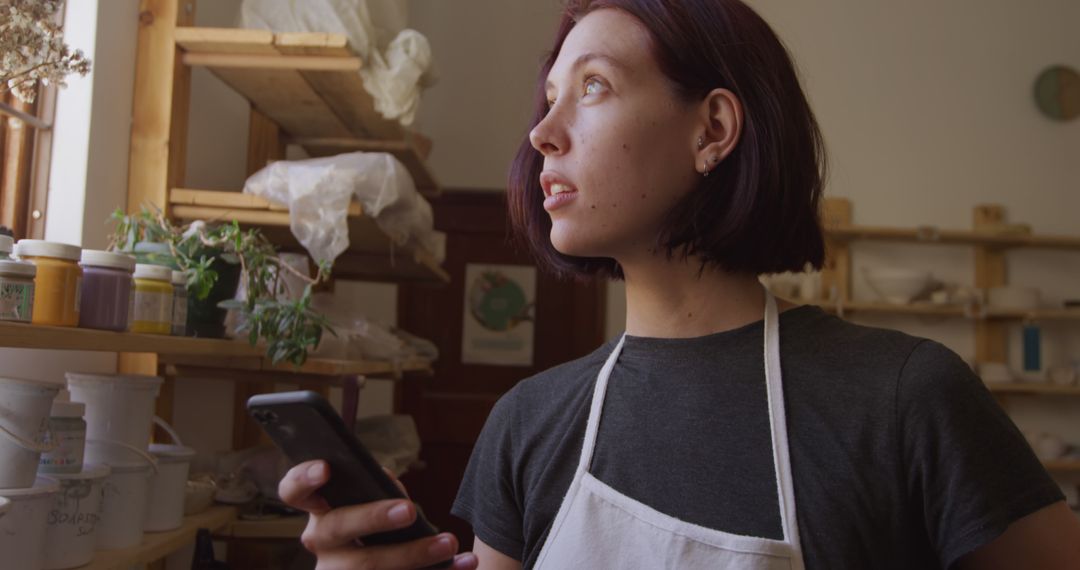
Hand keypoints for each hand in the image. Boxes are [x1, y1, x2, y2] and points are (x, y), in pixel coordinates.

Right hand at [279, 460, 478, 568]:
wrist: (384, 567)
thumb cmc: (380, 521)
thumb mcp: (375, 502)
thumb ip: (380, 489)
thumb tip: (391, 487)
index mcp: (319, 509)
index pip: (294, 490)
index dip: (304, 478)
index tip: (326, 467)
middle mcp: (320, 542)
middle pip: (337, 528)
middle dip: (373, 517)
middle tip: (409, 510)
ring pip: (368, 566)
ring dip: (414, 554)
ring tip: (449, 543)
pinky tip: (466, 565)